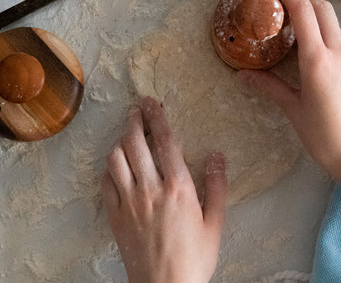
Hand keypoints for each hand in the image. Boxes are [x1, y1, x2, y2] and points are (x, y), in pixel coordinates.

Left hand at [101, 97, 226, 282]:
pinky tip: (116, 163)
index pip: (165, 141)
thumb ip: (217, 185)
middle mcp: (150, 189)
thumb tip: (217, 155)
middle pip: (135, 143)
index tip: (152, 102)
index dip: (158, 117)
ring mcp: (129, 202)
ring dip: (120, 140)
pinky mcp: (116, 216)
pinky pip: (105, 183)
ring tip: (127, 131)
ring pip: (116, 159)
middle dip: (134, 120)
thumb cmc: (194, 257)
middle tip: (136, 108)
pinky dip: (109, 167)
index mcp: (178, 187)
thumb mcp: (215, 222)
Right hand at [239, 0, 340, 181]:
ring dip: (311, 8)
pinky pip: (335, 35)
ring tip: (288, 13)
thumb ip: (269, 87)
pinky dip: (319, 26)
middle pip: (322, 7)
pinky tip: (305, 39)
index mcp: (318, 59)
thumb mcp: (293, 109)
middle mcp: (338, 51)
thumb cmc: (324, 135)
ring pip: (332, 20)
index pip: (304, 11)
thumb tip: (242, 75)